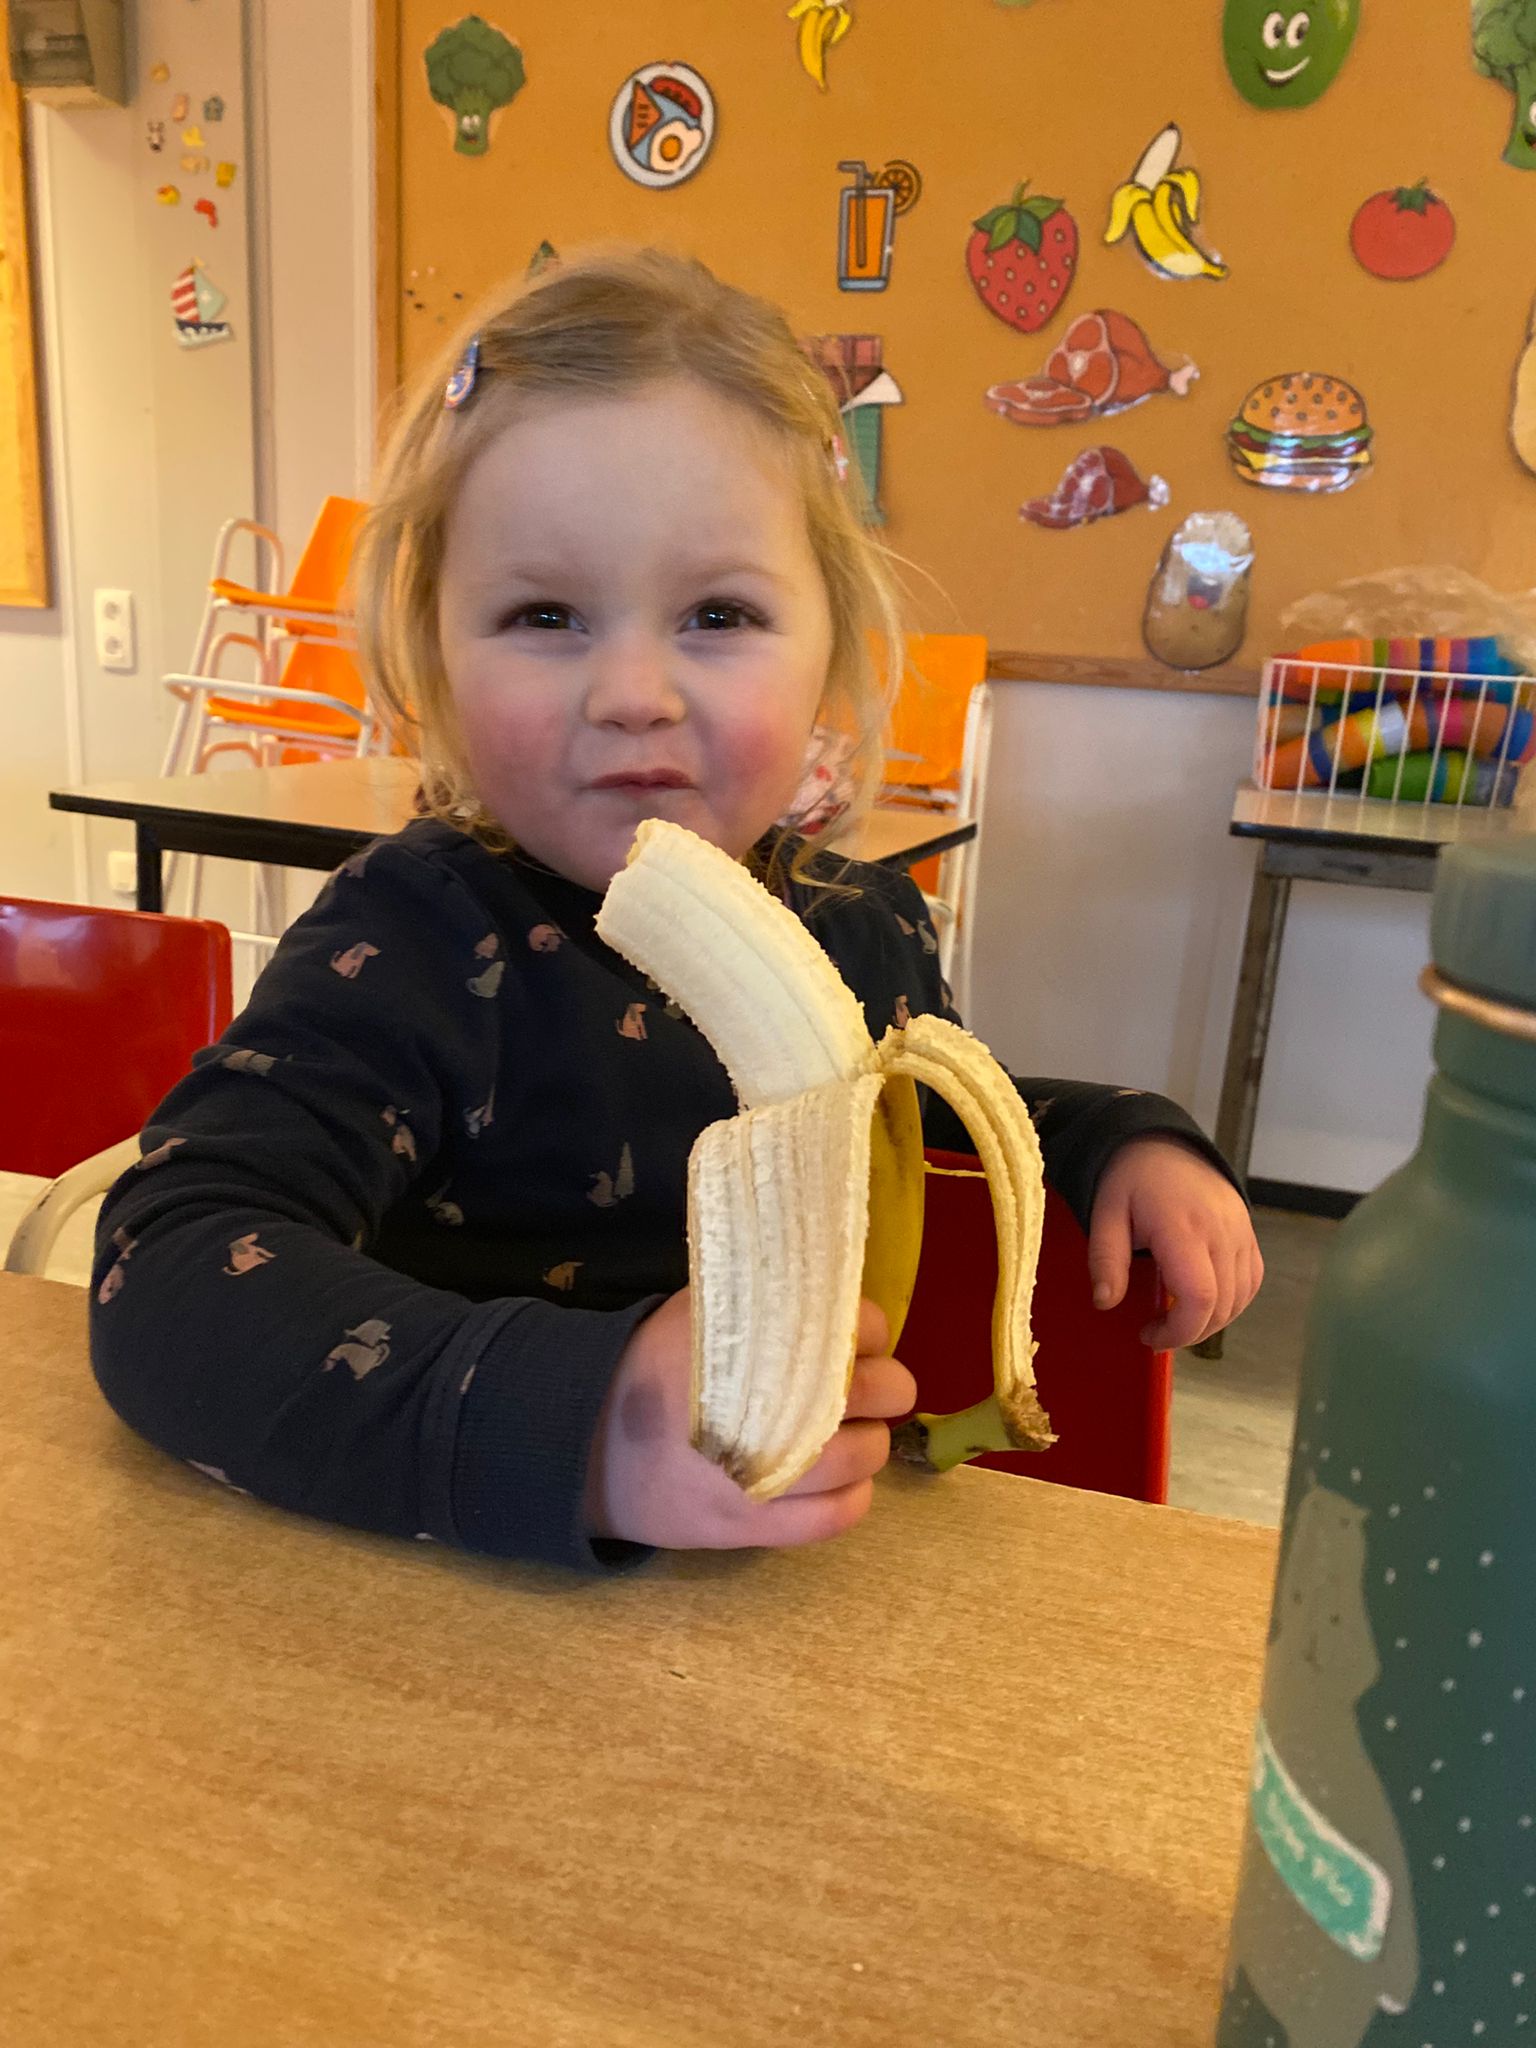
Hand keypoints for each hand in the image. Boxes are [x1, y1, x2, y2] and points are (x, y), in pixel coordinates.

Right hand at [584, 1292, 915, 1550]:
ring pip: (864, 1458)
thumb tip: (834, 1302)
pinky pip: (837, 1517)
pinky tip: (843, 1483)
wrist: (583, 1443)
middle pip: (872, 1391)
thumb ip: (767, 1305)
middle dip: (884, 1385)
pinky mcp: (754, 1525)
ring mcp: (762, 1474)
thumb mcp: (701, 1312)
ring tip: (852, 1435)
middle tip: (869, 1387)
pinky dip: (855, 1497)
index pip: (856, 1326)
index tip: (858, 1339)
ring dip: (871, 1443)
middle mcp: (765, 1405)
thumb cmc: (650, 1368)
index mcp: (752, 1340)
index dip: (868, 1332)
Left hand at [1087, 1137, 1262, 1349]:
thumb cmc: (1129, 1180)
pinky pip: (1251, 1280)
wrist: (1163, 1143)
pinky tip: (1202, 1301)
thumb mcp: (1104, 1214)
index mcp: (1182, 1228)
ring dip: (1210, 1320)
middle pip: (1222, 1305)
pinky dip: (1232, 1301)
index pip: (1199, 1297)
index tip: (1149, 1336)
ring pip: (1240, 1298)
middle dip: (1189, 1331)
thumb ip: (1105, 1260)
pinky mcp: (1249, 1232)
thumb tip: (1105, 1303)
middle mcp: (1221, 1231)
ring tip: (1175, 1316)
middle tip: (1156, 1330)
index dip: (1179, 1330)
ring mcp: (1241, 1231)